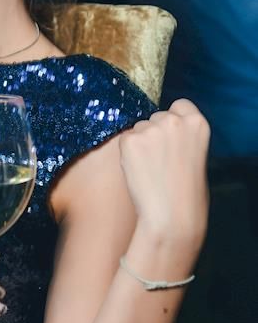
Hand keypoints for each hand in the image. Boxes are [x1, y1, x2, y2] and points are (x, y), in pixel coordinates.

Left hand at [118, 99, 210, 248]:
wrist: (172, 217)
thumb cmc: (187, 194)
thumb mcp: (195, 155)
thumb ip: (182, 137)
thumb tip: (160, 128)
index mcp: (197, 123)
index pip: (180, 105)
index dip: (173, 119)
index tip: (170, 136)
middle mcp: (174, 120)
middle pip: (156, 116)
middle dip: (154, 133)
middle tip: (159, 162)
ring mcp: (151, 128)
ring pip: (138, 128)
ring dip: (140, 145)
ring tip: (151, 171)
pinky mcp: (130, 140)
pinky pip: (124, 141)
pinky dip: (127, 155)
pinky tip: (140, 172)